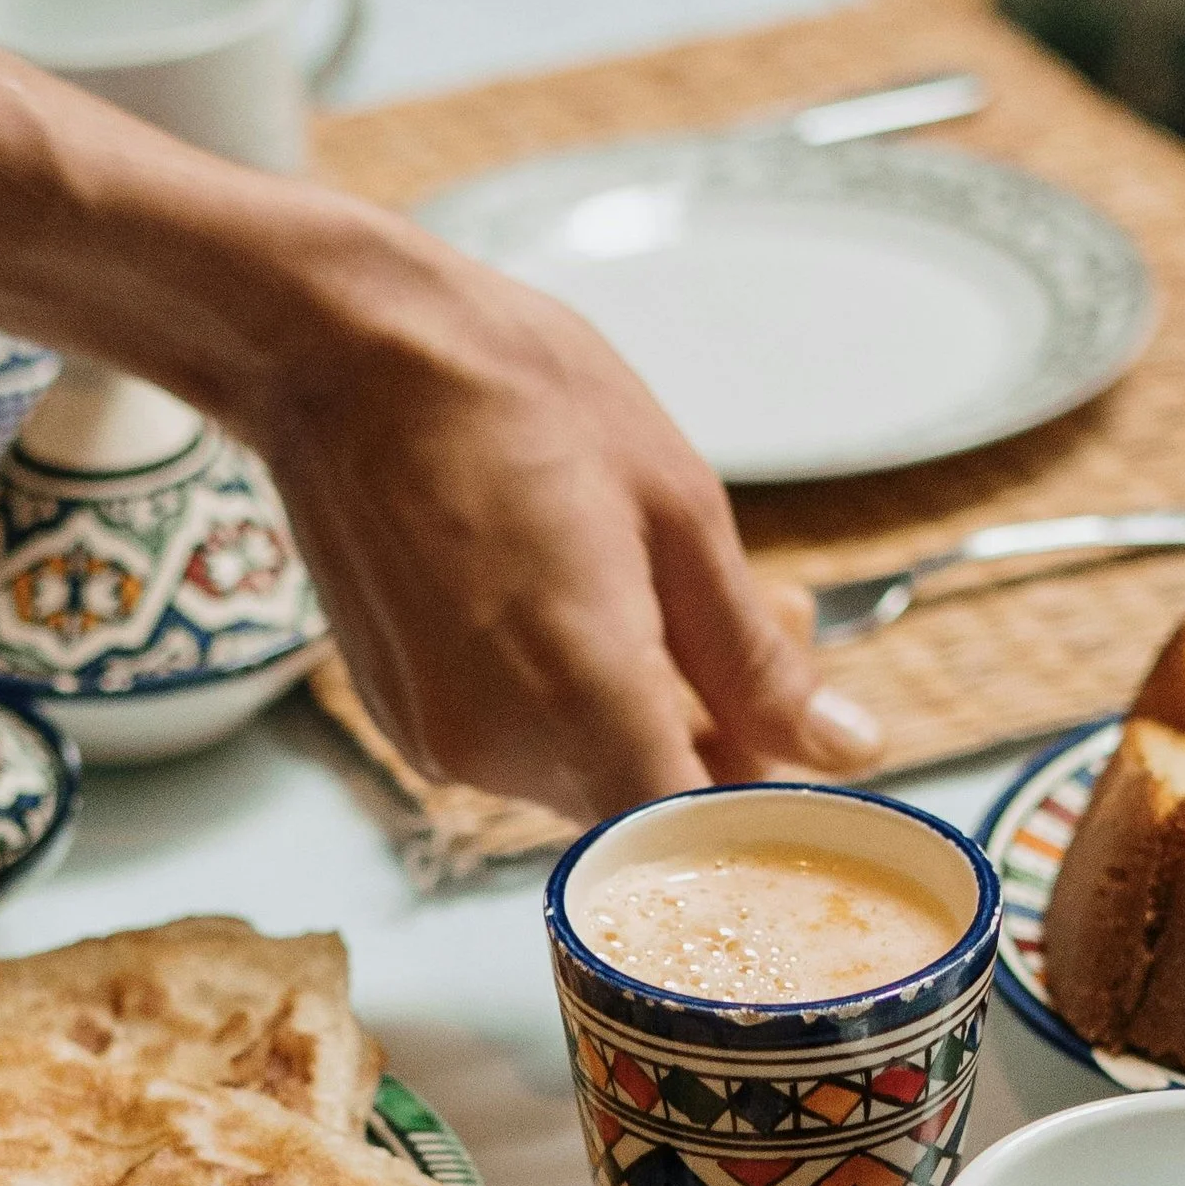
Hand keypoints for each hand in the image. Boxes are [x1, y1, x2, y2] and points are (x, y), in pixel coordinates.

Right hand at [255, 227, 879, 823]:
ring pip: (583, 776)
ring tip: (657, 584)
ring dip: (644, 712)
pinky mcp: (402, 721)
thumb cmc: (513, 396)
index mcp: (582, 696)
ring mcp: (437, 742)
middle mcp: (497, 747)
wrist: (345, 349)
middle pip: (644, 808)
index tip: (804, 750)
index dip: (761, 812)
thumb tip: (839, 749)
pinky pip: (519, 746)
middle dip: (718, 736)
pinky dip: (567, 699)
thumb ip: (758, 660)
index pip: (697, 836)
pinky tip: (577, 599)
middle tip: (766, 615)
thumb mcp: (679, 512)